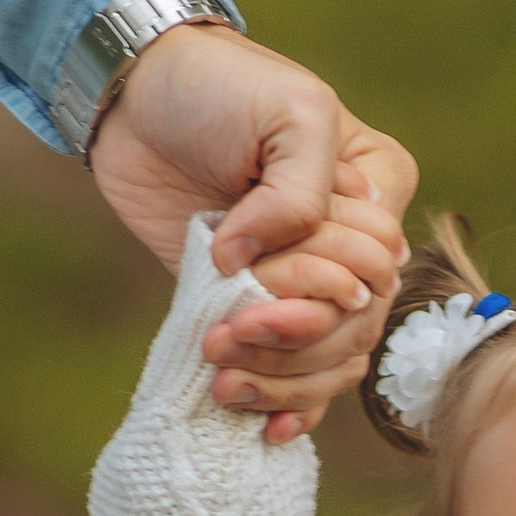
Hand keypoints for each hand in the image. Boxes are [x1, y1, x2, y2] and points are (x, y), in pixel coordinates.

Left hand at [90, 24, 415, 443]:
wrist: (136, 96)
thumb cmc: (221, 86)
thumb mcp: (288, 113)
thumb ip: (302, 191)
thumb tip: (257, 267)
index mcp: (376, 189)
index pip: (379, 268)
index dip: (325, 284)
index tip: (257, 270)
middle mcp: (350, 243)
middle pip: (356, 327)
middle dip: (293, 343)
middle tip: (227, 337)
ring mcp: (302, 281)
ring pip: (330, 362)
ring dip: (280, 382)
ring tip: (223, 383)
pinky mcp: (252, 308)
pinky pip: (294, 375)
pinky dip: (286, 408)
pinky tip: (264, 429)